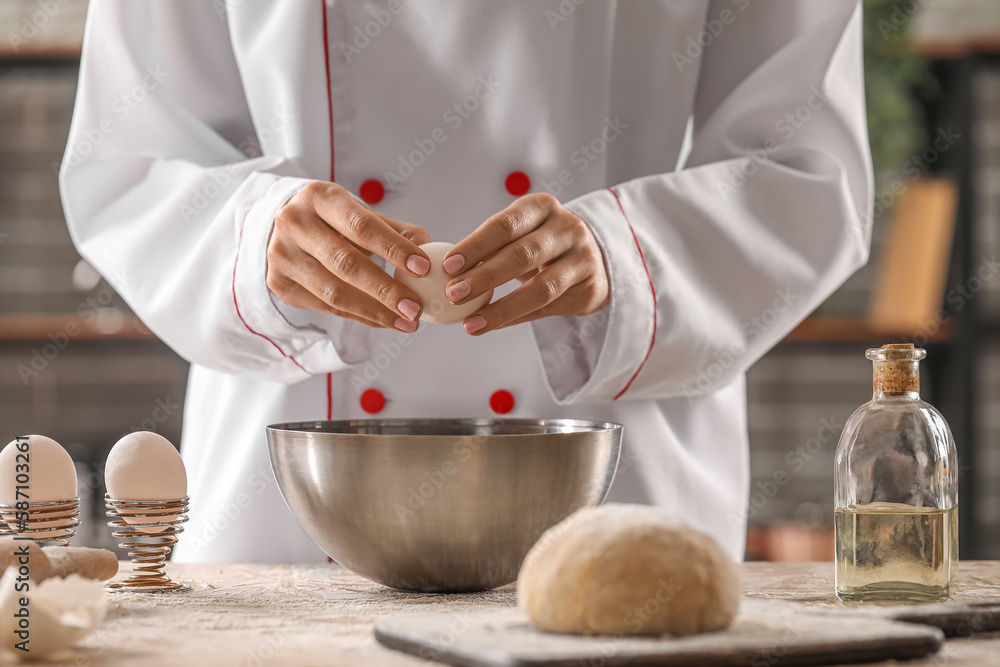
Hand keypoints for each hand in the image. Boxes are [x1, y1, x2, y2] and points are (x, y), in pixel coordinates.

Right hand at [266, 181, 431, 331]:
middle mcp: (294, 224)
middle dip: (386, 290)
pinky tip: (384, 321)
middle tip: (416, 307)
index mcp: (319, 197)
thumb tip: (431, 255)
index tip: (424, 268)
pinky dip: (360, 317)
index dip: (394, 248)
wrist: (282, 228)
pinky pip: (326, 308)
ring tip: (407, 321)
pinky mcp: (280, 284)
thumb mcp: (360, 213)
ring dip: (375, 311)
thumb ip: (396, 231)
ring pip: (334, 292)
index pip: (361, 226)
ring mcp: (282, 256)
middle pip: (346, 264)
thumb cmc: (332, 220)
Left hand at [443, 193, 609, 334]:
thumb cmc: (543, 242)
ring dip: (501, 308)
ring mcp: (583, 260)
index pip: (506, 225)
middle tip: (454, 294)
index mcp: (543, 207)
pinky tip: (492, 325)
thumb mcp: (522, 231)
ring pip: (540, 289)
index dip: (475, 246)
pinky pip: (547, 309)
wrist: (596, 257)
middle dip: (485, 277)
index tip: (448, 266)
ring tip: (471, 323)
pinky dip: (516, 319)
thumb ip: (492, 246)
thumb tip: (447, 271)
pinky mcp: (589, 290)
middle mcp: (568, 229)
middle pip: (522, 255)